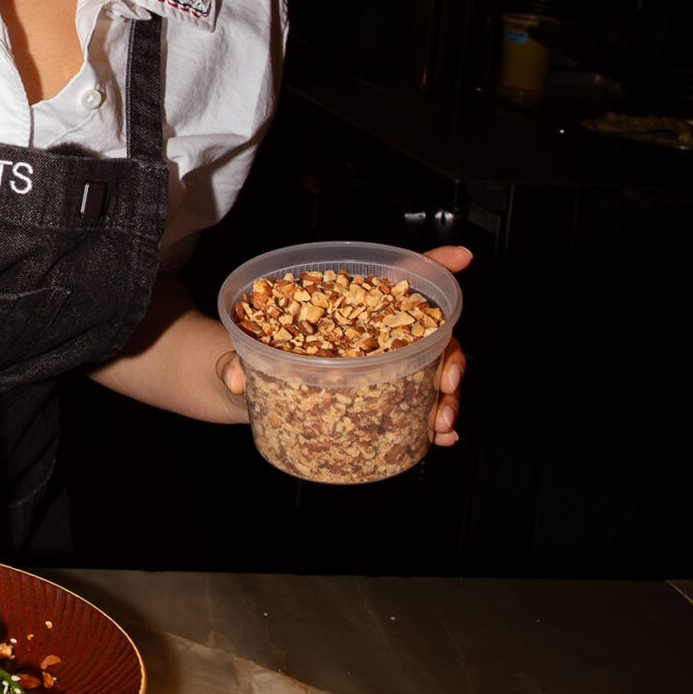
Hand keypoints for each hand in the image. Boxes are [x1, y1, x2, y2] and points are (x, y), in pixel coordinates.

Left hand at [212, 245, 471, 445]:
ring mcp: (376, 369)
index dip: (431, 263)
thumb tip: (234, 378)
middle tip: (446, 383)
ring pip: (429, 374)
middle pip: (426, 334)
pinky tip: (438, 438)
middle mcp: (368, 335)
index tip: (460, 255)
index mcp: (343, 308)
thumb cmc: (244, 358)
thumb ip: (232, 362)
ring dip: (446, 397)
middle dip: (450, 356)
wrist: (240, 394)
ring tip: (439, 424)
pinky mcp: (375, 402)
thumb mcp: (235, 355)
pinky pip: (415, 408)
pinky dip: (432, 423)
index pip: (393, 278)